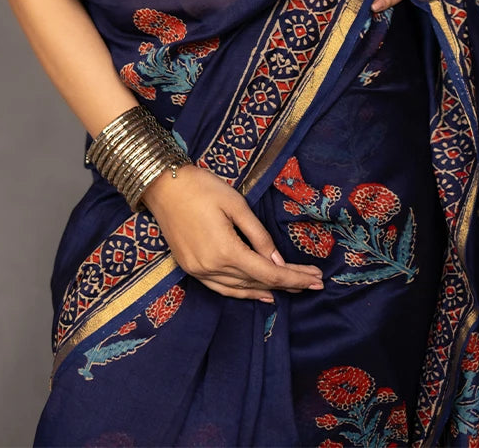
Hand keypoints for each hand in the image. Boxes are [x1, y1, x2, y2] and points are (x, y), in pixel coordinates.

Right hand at [141, 163, 324, 303]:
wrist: (162, 186)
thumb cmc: (202, 187)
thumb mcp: (236, 205)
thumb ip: (258, 236)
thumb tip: (278, 263)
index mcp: (225, 251)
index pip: (268, 273)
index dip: (294, 278)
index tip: (317, 279)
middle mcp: (211, 268)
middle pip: (257, 282)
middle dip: (288, 283)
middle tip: (313, 283)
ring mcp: (198, 271)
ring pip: (239, 288)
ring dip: (267, 290)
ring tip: (292, 290)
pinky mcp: (190, 268)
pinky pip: (221, 287)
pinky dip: (242, 291)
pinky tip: (257, 293)